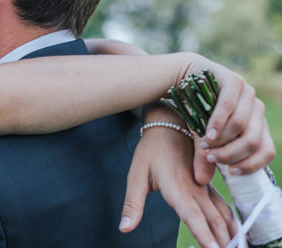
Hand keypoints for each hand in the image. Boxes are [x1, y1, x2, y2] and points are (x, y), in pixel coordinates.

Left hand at [120, 109, 236, 247]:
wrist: (168, 124)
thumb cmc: (150, 150)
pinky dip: (232, 224)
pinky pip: (225, 208)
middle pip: (214, 222)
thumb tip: (124, 228)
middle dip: (222, 242)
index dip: (204, 236)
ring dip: (230, 235)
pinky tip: (236, 235)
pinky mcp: (210, 185)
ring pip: (224, 216)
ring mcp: (206, 187)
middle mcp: (196, 189)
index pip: (193, 217)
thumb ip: (132, 203)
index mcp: (177, 187)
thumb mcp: (136, 174)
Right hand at [182, 55, 275, 182]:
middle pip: (253, 141)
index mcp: (258, 125)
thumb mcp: (202, 138)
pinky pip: (228, 107)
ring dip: (222, 140)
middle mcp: (257, 109)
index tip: (230, 172)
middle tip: (210, 158)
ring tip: (204, 144)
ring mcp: (248, 94)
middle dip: (230, 154)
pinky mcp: (233, 81)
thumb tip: (202, 180)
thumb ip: (205, 157)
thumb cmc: (196, 111)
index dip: (251, 165)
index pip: (267, 151)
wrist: (185, 79)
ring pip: (241, 126)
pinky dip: (217, 123)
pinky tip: (207, 133)